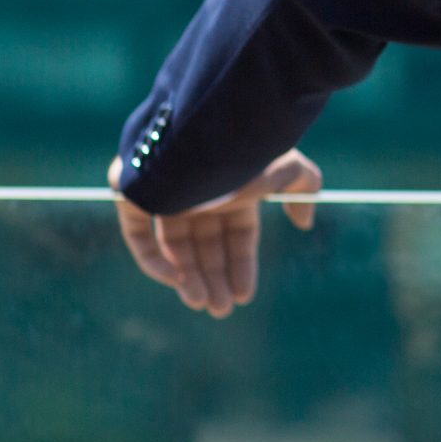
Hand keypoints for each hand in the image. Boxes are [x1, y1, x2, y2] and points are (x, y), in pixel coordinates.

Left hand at [105, 148, 321, 317]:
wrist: (202, 130)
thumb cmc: (246, 150)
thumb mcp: (288, 169)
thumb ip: (305, 189)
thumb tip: (303, 222)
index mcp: (233, 188)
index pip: (236, 234)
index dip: (241, 265)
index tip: (245, 295)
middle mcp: (199, 193)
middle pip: (205, 246)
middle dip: (214, 279)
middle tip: (221, 310)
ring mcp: (165, 196)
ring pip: (174, 247)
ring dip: (188, 278)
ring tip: (202, 304)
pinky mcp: (134, 198)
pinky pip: (139, 237)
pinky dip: (155, 262)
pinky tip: (176, 280)